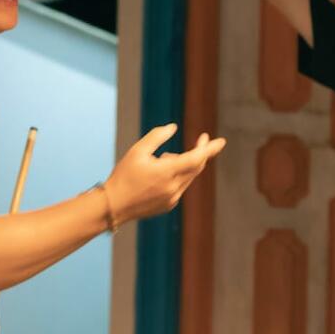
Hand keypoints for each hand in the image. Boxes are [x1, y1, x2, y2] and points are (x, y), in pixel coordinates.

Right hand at [102, 123, 225, 224]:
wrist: (113, 206)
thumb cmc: (124, 175)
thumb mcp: (137, 150)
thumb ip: (157, 136)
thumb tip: (174, 127)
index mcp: (166, 172)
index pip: (196, 158)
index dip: (209, 149)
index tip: (221, 141)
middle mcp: (173, 187)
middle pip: (197, 167)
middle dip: (201, 152)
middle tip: (202, 138)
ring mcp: (172, 198)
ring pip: (189, 176)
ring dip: (185, 163)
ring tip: (163, 159)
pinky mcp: (169, 205)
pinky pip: (181, 186)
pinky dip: (178, 175)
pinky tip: (159, 174)